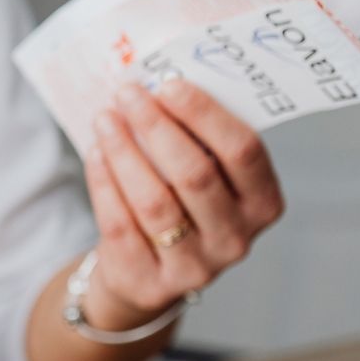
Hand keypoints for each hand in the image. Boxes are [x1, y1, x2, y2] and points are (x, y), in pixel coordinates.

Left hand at [80, 79, 285, 327]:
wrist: (149, 274)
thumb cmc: (182, 206)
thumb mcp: (207, 177)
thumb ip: (199, 139)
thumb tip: (162, 79)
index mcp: (263, 203)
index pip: (243, 152)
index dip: (205, 114)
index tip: (169, 84)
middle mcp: (236, 239)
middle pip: (195, 174)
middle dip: (156, 127)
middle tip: (128, 93)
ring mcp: (195, 266)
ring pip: (154, 201)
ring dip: (124, 152)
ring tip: (105, 119)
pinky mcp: (151, 282)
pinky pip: (121, 223)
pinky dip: (104, 182)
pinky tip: (95, 153)